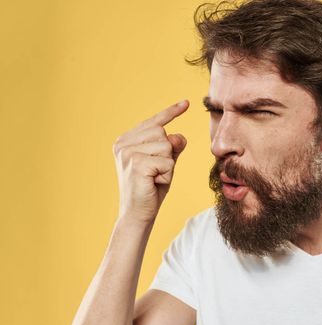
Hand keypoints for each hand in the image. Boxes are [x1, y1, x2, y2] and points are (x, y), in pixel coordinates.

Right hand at [112, 100, 188, 223]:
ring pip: (166, 146)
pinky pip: (167, 161)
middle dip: (168, 153)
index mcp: (126, 141)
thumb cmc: (151, 189)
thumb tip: (179, 136)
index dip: (171, 112)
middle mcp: (123, 143)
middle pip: (163, 133)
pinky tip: (153, 182)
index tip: (187, 102)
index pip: (153, 122)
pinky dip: (167, 174)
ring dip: (168, 165)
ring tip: (154, 178)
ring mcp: (128, 153)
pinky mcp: (137, 164)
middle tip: (156, 172)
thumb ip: (171, 147)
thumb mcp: (164, 163)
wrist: (137, 214)